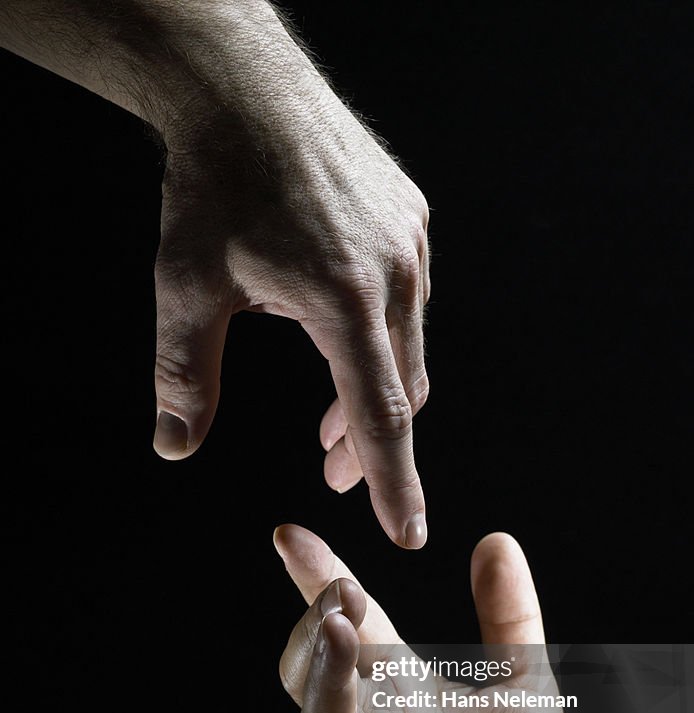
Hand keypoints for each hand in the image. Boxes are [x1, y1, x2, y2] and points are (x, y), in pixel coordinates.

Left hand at [151, 5, 429, 547]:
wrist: (242, 90)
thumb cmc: (212, 185)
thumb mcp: (185, 287)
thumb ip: (184, 375)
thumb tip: (173, 446)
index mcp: (346, 298)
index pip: (379, 415)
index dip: (395, 482)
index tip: (409, 533)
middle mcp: (395, 272)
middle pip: (402, 390)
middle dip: (372, 446)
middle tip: (332, 475)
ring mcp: (411, 242)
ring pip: (410, 348)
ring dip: (374, 394)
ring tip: (331, 427)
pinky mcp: (411, 221)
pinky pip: (411, 303)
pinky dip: (383, 344)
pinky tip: (346, 347)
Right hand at [274, 524, 580, 712]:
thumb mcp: (525, 678)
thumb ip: (509, 613)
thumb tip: (497, 540)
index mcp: (399, 683)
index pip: (348, 623)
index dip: (316, 580)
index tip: (291, 535)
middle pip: (317, 670)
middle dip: (319, 627)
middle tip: (341, 592)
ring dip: (327, 680)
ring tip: (342, 635)